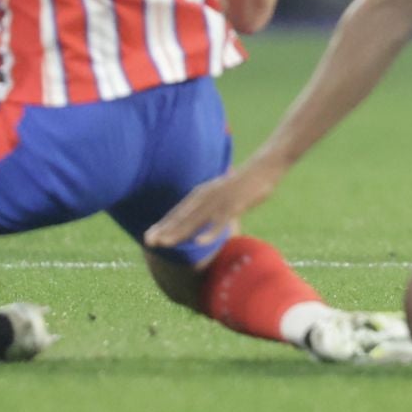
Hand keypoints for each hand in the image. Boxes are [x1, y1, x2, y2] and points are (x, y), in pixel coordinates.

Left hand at [144, 156, 286, 248]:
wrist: (263, 167)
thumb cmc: (242, 183)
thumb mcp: (219, 192)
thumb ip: (207, 205)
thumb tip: (198, 218)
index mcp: (200, 194)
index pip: (177, 213)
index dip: (162, 225)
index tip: (148, 237)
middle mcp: (205, 197)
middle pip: (182, 217)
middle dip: (164, 230)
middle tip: (148, 242)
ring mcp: (218, 201)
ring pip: (195, 220)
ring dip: (179, 232)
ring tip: (165, 244)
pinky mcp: (233, 206)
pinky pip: (219, 222)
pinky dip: (209, 233)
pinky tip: (199, 243)